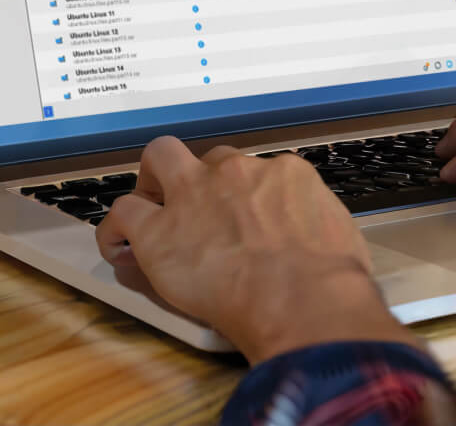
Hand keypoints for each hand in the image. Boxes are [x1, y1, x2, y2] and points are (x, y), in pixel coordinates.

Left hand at [95, 137, 418, 363]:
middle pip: (208, 156)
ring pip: (160, 159)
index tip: (245, 221)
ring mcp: (195, 193)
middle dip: (200, 173)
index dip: (246, 197)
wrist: (305, 300)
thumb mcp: (336, 233)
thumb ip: (315, 220)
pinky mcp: (160, 229)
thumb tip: (314, 233)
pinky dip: (118, 228)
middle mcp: (237, 172)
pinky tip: (120, 248)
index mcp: (284, 173)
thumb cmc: (333, 278)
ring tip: (154, 213)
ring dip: (155, 182)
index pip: (257, 172)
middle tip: (197, 205)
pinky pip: (125, 213)